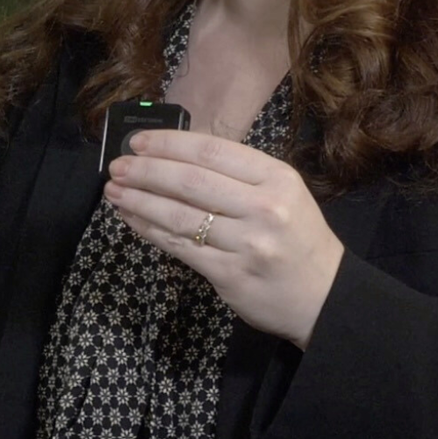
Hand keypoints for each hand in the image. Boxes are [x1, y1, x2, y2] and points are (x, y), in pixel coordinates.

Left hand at [103, 129, 343, 348]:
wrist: (323, 297)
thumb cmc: (297, 239)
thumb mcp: (283, 194)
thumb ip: (239, 176)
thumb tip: (175, 156)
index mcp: (277, 179)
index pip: (212, 152)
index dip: (169, 144)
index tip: (139, 142)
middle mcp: (264, 208)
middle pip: (190, 181)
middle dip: (146, 171)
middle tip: (117, 166)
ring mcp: (246, 243)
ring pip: (179, 215)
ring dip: (139, 201)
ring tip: (114, 191)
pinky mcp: (229, 274)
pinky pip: (179, 246)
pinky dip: (149, 230)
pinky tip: (131, 219)